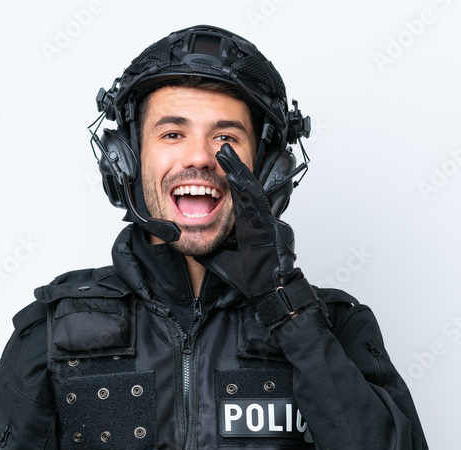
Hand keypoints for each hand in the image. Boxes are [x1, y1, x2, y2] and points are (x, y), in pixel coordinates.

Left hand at [198, 144, 298, 299]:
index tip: (218, 166)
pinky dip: (244, 188)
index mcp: (248, 225)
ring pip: (249, 189)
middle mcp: (257, 218)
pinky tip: (234, 176)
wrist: (271, 288)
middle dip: (233, 167)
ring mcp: (263, 219)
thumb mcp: (221, 261)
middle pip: (244, 186)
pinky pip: (254, 202)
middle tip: (222, 150)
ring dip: (237, 170)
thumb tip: (189, 244)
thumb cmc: (254, 278)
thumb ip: (208, 250)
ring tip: (225, 154)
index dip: (228, 180)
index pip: (236, 197)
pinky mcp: (267, 224)